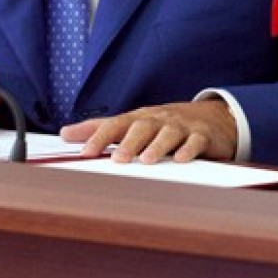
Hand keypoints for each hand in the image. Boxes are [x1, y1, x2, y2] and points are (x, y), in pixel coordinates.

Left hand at [62, 99, 238, 162]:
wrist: (212, 117)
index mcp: (139, 118)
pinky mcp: (202, 135)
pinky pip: (196, 141)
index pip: (116, 124)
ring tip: (147, 160)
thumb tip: (64, 133)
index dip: (100, 137)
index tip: (86, 153)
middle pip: (142, 127)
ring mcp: (181, 126)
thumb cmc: (164, 124)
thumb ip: (99, 129)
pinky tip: (180, 159)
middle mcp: (159, 120)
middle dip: (130, 143)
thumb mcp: (133, 123)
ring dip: (157, 145)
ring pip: (168, 133)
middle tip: (118, 160)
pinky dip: (188, 149)